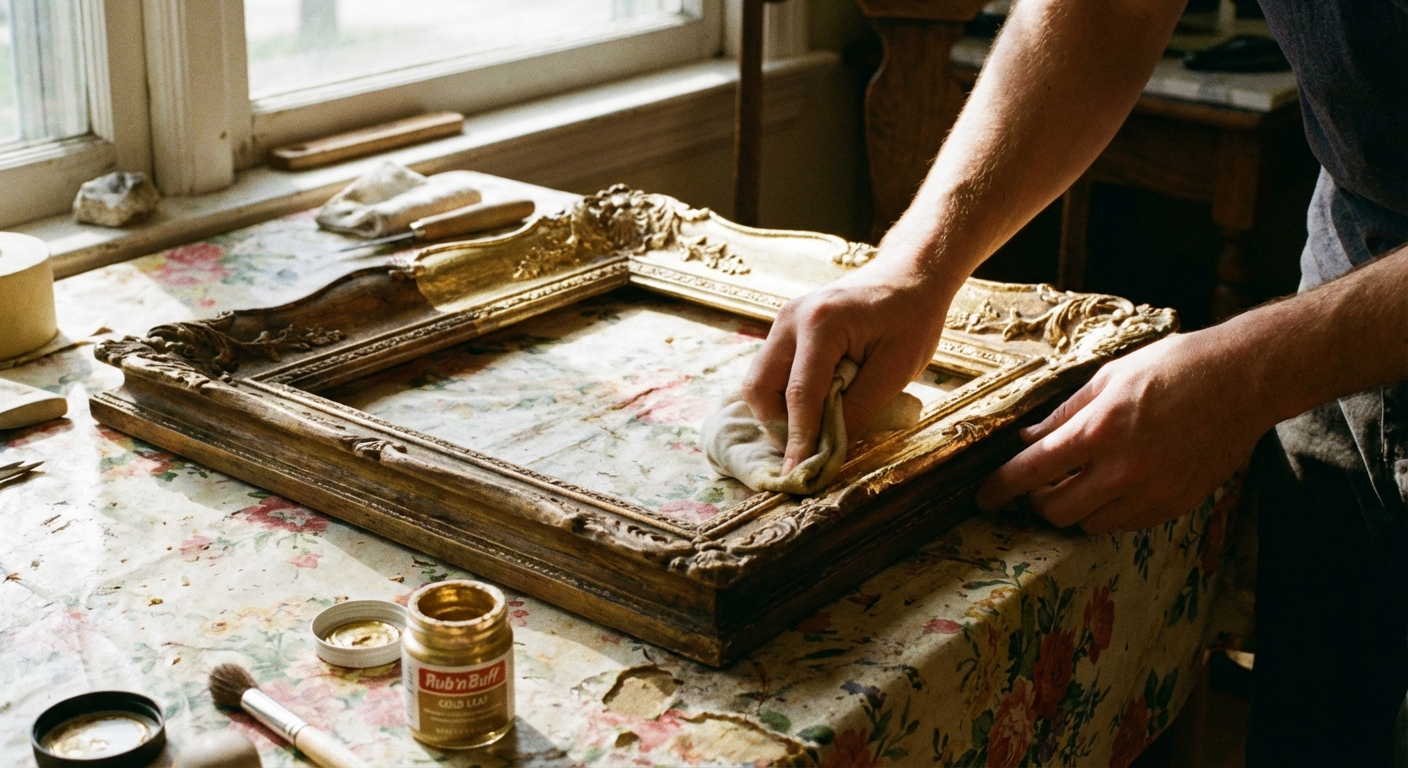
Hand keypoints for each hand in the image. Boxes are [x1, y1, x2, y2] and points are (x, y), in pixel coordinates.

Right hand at [741, 258, 953, 471]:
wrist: (909, 276)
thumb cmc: (912, 318)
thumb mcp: (897, 368)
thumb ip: (860, 408)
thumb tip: (828, 450)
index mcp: (821, 323)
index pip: (799, 394)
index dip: (798, 439)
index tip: (798, 474)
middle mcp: (791, 319)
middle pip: (760, 388)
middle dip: (780, 424)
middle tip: (813, 446)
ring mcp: (783, 321)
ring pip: (759, 382)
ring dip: (781, 411)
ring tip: (820, 422)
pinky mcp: (785, 329)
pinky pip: (771, 371)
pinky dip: (786, 396)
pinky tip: (818, 404)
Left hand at [975, 329, 1272, 532]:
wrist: (1244, 379)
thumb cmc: (1175, 367)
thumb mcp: (1109, 378)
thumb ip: (1065, 414)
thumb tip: (1029, 439)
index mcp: (1099, 431)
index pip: (1031, 472)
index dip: (999, 489)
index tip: (984, 498)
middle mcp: (1124, 469)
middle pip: (1055, 511)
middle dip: (1037, 501)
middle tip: (1040, 483)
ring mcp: (1153, 492)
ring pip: (1089, 524)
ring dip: (1075, 508)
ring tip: (1082, 481)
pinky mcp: (1177, 504)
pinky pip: (1126, 524)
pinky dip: (1111, 511)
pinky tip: (1116, 484)